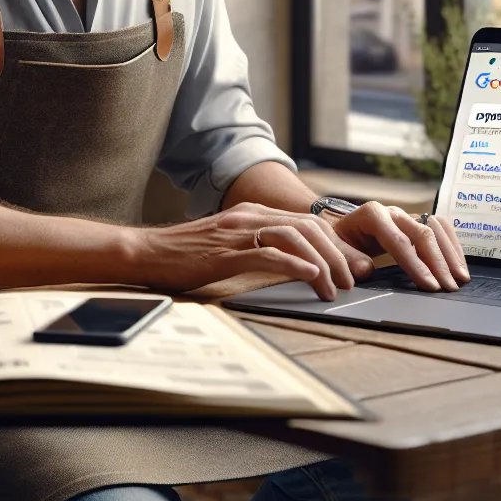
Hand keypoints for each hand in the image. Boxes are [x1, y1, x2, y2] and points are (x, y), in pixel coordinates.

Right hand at [125, 203, 361, 300]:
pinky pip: (269, 253)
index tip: (354, 264)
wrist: (146, 252)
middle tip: (354, 279)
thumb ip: (258, 246)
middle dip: (338, 253)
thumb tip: (293, 265)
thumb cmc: (186, 255)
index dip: (336, 243)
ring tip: (335, 288)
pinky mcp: (226, 251)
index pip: (307, 221)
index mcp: (253, 212)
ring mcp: (238, 231)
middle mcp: (249, 216)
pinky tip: (311, 277)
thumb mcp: (228, 244)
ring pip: (295, 237)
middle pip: (309, 226)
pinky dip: (295, 264)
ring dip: (323, 263)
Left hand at [328, 201, 470, 292]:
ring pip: (437, 228)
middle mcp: (393, 211)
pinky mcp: (416, 221)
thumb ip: (347, 259)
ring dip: (451, 254)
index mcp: (372, 215)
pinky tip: (458, 265)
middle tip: (449, 287)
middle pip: (423, 233)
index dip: (417, 264)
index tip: (430, 286)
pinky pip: (441, 228)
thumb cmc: (337, 240)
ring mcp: (406, 214)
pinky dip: (452, 245)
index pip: (400, 241)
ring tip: (460, 279)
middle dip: (438, 263)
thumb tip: (366, 270)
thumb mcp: (335, 249)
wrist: (339, 226)